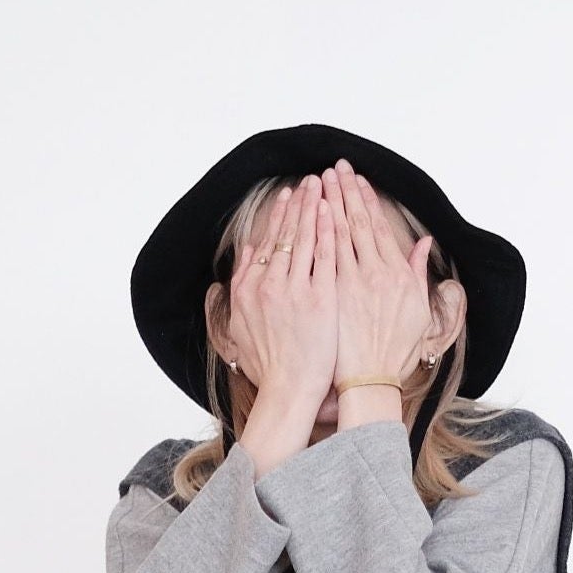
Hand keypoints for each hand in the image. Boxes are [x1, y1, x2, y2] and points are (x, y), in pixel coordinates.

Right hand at [224, 177, 337, 472]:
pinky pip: (323, 256)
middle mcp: (267, 283)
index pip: (265, 242)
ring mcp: (293, 289)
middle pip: (285, 233)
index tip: (287, 198)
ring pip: (304, 238)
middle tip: (310, 181)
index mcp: (248, 288)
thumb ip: (240, 290)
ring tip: (324, 186)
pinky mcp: (318, 298)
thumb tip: (243, 262)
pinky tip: (333, 212)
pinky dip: (327, 231)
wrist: (287, 391)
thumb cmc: (267, 367)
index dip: (278, 217)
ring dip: (314, 207)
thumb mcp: (240, 326)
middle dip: (299, 203)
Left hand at [324, 163, 434, 412]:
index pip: (378, 227)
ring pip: (337, 234)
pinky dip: (316, 232)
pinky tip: (308, 214)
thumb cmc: (393, 351)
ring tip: (319, 182)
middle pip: (356, 222)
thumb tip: (423, 244)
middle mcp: (376, 273)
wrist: (370, 380)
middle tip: (335, 167)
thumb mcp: (417, 311)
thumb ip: (417, 273)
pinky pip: (322, 256)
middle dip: (345, 192)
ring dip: (328, 204)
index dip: (366, 200)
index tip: (357, 180)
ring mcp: (352, 283)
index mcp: (398, 274)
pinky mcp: (332, 295)